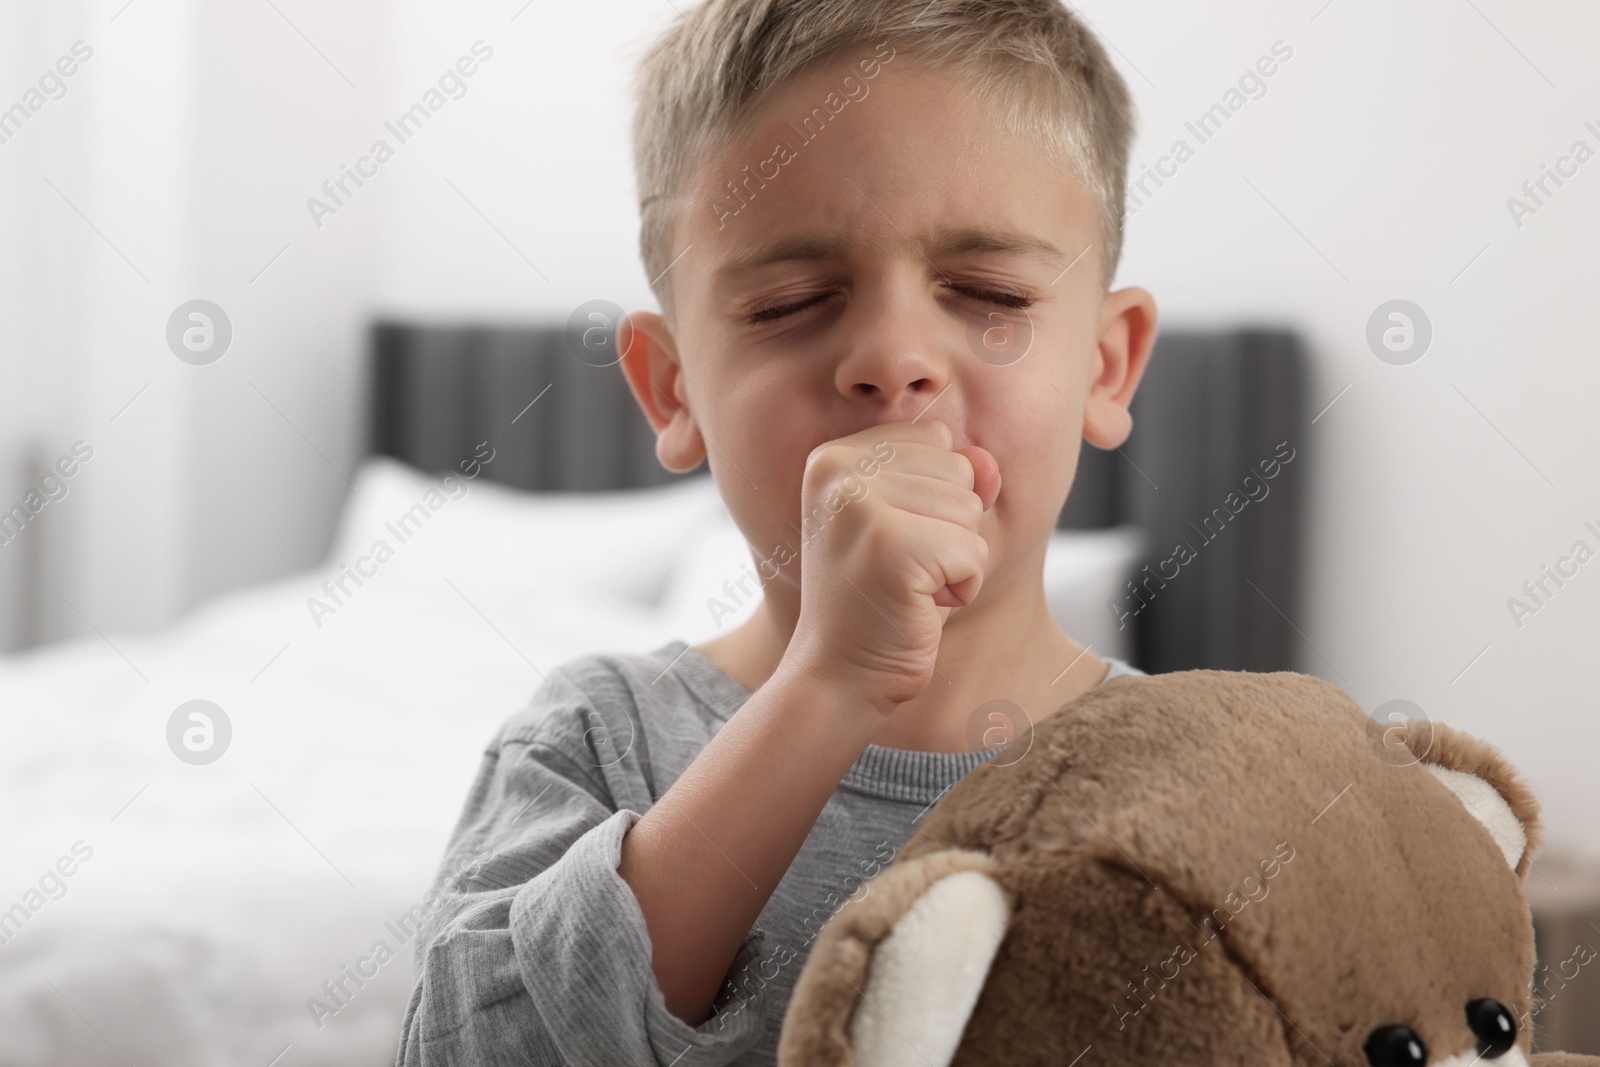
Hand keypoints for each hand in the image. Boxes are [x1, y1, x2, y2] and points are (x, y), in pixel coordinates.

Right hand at [781, 420, 1000, 713]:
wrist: (839, 675)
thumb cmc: (879, 601)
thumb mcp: (914, 526)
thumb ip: (952, 482)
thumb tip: (988, 460)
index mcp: (834, 456)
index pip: (935, 439)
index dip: (935, 497)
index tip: (893, 541)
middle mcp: (839, 470)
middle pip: (958, 470)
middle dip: (951, 528)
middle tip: (901, 570)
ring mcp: (860, 505)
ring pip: (970, 510)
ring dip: (957, 560)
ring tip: (908, 587)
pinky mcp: (890, 546)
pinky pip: (974, 551)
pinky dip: (963, 587)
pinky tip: (919, 605)